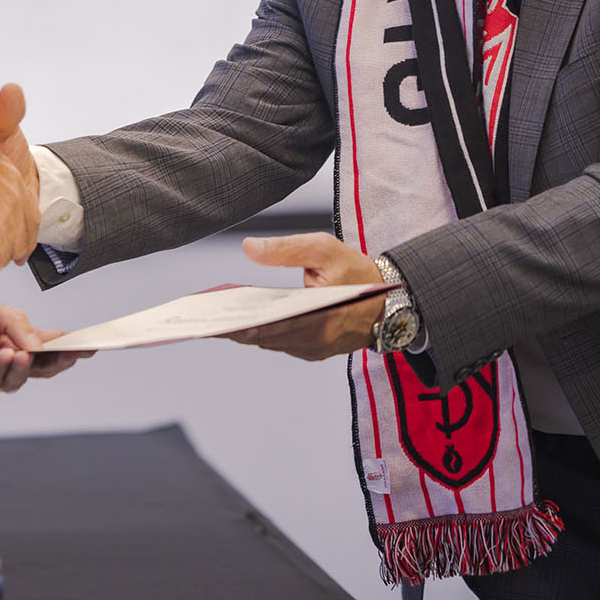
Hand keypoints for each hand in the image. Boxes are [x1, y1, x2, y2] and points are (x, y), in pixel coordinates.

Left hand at [0, 294, 87, 403]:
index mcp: (8, 333)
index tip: (92, 343)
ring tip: (24, 351)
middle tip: (74, 354)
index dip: (68, 343)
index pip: (45, 340)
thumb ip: (13, 322)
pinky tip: (4, 358)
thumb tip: (40, 343)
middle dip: (59, 360)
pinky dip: (0, 372)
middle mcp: (1, 356)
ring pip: (18, 378)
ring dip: (25, 365)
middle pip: (39, 365)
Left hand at [222, 233, 386, 361]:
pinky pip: (284, 344)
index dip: (243, 325)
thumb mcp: (324, 249)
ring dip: (249, 332)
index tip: (219, 321)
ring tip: (220, 319)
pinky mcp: (316, 351)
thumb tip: (249, 247)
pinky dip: (265, 333)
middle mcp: (317, 341)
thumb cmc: (356, 272)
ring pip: (273, 342)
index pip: (272, 326)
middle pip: (267, 338)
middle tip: (209, 320)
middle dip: (238, 329)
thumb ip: (285, 248)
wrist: (389, 301)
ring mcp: (316, 349)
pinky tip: (246, 322)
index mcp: (320, 319)